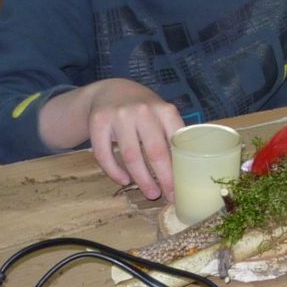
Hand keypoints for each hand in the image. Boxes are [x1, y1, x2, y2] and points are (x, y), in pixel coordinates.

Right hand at [82, 80, 184, 200]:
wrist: (111, 91)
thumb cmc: (144, 110)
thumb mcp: (161, 115)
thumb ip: (172, 135)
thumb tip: (188, 169)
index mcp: (164, 110)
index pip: (176, 142)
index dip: (180, 166)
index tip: (184, 185)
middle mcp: (143, 111)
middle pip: (156, 152)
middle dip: (164, 178)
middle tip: (168, 195)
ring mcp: (119, 115)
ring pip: (131, 156)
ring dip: (142, 179)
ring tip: (150, 193)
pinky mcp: (98, 122)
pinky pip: (104, 154)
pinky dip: (114, 172)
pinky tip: (124, 181)